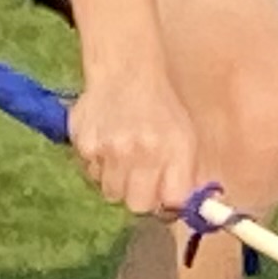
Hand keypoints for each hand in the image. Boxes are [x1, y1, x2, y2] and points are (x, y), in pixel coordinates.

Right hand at [70, 61, 206, 218]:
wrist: (126, 71)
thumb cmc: (161, 106)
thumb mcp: (186, 135)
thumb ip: (187, 172)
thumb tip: (192, 207)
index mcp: (174, 150)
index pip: (173, 201)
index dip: (170, 206)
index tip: (167, 201)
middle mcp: (142, 152)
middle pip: (138, 205)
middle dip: (142, 199)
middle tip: (143, 184)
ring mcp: (110, 150)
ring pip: (111, 193)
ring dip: (119, 184)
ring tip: (125, 159)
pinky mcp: (85, 145)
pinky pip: (91, 173)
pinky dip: (99, 167)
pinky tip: (108, 145)